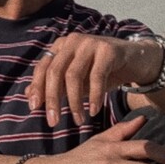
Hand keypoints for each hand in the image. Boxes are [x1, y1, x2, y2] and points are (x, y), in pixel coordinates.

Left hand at [25, 33, 159, 125]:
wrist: (136, 60)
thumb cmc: (103, 71)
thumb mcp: (77, 80)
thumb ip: (55, 86)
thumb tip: (28, 96)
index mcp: (61, 46)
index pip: (43, 67)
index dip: (37, 88)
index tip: (34, 109)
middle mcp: (73, 41)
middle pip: (55, 71)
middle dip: (52, 99)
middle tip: (53, 122)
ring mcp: (90, 43)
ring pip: (73, 75)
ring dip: (74, 102)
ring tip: (78, 120)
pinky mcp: (108, 50)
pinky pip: (96, 76)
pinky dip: (94, 96)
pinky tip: (94, 111)